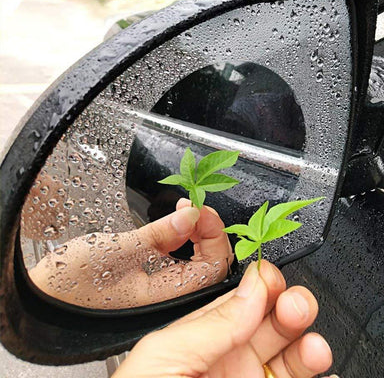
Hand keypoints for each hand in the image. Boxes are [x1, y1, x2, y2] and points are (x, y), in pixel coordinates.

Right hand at [29, 199, 232, 308]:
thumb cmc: (73, 283)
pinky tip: (176, 223)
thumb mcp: (119, 250)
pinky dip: (184, 237)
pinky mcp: (153, 278)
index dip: (215, 234)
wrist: (46, 297)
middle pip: (211, 262)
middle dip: (208, 230)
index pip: (214, 267)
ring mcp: (163, 288)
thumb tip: (192, 214)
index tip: (202, 209)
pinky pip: (181, 258)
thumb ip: (160, 234)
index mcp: (168, 296)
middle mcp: (171, 296)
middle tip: (193, 207)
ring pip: (198, 259)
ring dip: (197, 232)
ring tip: (186, 210)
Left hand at [113, 260, 332, 377]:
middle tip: (297, 308)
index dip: (263, 286)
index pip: (243, 302)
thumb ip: (213, 323)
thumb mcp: (166, 355)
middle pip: (272, 326)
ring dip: (308, 347)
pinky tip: (326, 376)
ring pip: (291, 361)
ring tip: (314, 349)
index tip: (274, 281)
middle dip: (290, 309)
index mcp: (203, 339)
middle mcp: (229, 362)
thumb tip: (254, 285)